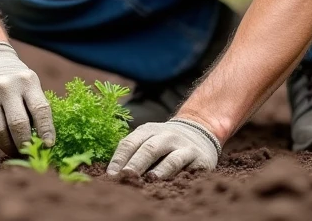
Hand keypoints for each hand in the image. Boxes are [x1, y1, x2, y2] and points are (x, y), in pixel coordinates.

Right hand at [0, 41, 54, 156]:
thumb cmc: (14, 79)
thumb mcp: (29, 83)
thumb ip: (36, 108)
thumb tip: (44, 143)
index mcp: (26, 80)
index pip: (40, 110)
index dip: (46, 131)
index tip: (48, 146)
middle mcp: (4, 86)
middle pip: (18, 125)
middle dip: (25, 145)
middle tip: (28, 154)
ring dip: (8, 147)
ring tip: (13, 150)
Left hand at [106, 118, 221, 178]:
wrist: (200, 131)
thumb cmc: (166, 142)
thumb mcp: (149, 139)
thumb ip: (134, 152)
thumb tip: (113, 174)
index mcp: (147, 130)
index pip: (130, 142)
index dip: (119, 159)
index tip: (111, 175)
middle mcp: (165, 135)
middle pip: (148, 148)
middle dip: (135, 163)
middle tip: (125, 176)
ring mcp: (182, 144)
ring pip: (169, 156)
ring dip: (158, 169)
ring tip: (148, 179)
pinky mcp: (197, 156)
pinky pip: (185, 164)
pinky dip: (175, 173)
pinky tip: (167, 181)